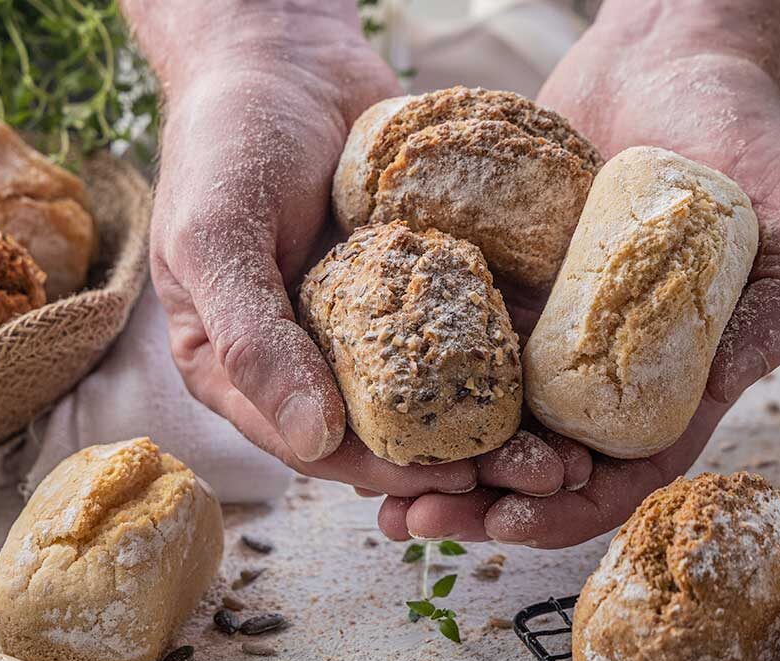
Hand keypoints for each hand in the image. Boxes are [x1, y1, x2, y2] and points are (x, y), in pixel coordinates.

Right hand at [125, 1, 583, 497]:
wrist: (285, 59)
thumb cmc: (228, 143)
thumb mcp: (216, 238)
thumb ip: (251, 338)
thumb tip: (311, 438)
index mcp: (243, 370)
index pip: (314, 444)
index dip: (383, 469)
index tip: (455, 483)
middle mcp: (306, 361)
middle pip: (383, 436)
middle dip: (458, 466)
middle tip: (535, 478)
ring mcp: (365, 328)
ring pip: (433, 400)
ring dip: (496, 432)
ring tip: (563, 452)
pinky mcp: (416, 290)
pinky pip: (460, 335)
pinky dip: (506, 365)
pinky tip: (559, 385)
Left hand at [378, 19, 779, 545]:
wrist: (674, 51)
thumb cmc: (749, 130)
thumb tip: (726, 384)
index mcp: (675, 376)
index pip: (624, 471)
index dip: (568, 508)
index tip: (506, 521)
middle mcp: (604, 364)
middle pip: (539, 460)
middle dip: (478, 500)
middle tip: (412, 512)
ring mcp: (550, 322)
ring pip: (486, 412)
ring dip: (434, 454)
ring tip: (369, 479)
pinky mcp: (505, 275)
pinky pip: (454, 331)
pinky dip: (414, 370)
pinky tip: (363, 387)